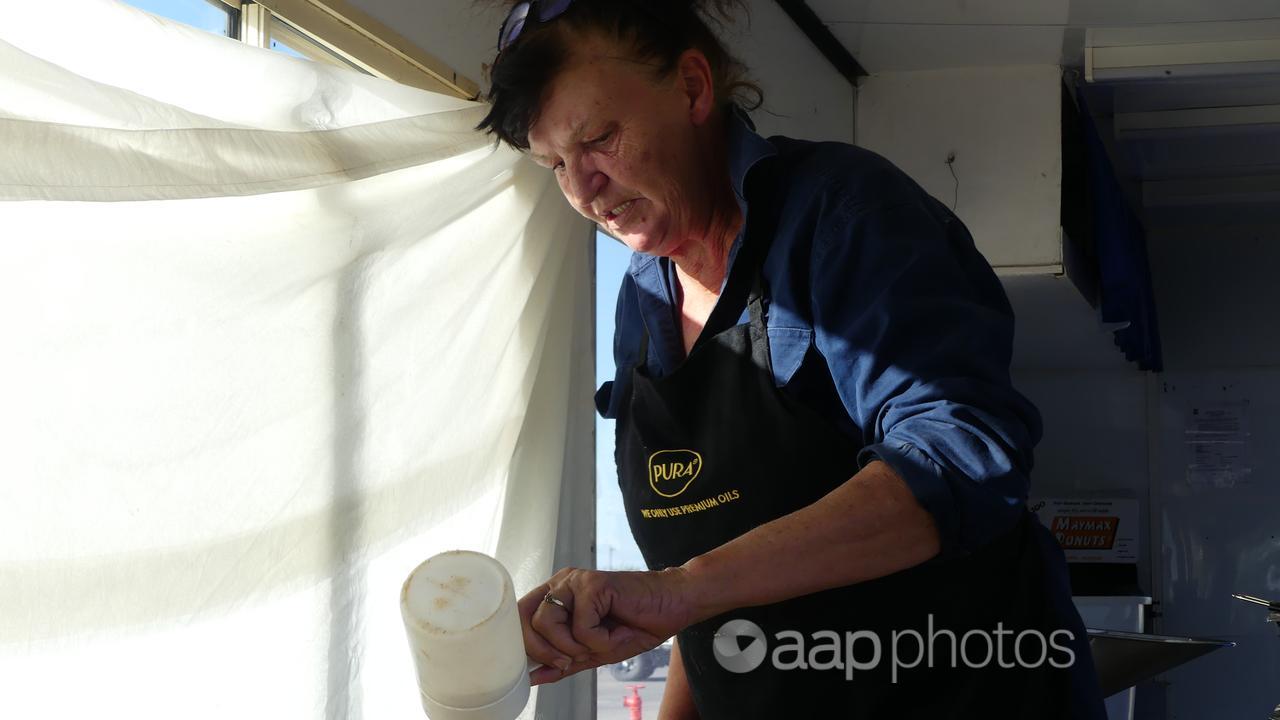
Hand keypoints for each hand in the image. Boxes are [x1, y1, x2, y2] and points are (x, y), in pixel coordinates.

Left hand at [520, 566, 695, 684]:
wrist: (672, 607)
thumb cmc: (635, 624)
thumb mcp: (594, 652)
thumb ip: (563, 662)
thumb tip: (534, 677)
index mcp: (556, 596)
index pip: (519, 618)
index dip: (525, 646)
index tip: (542, 666)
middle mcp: (561, 584)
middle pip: (525, 620)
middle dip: (545, 650)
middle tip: (571, 659)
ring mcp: (575, 581)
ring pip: (547, 622)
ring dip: (574, 645)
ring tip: (601, 642)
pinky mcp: (593, 583)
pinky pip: (581, 626)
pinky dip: (601, 640)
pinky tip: (618, 630)